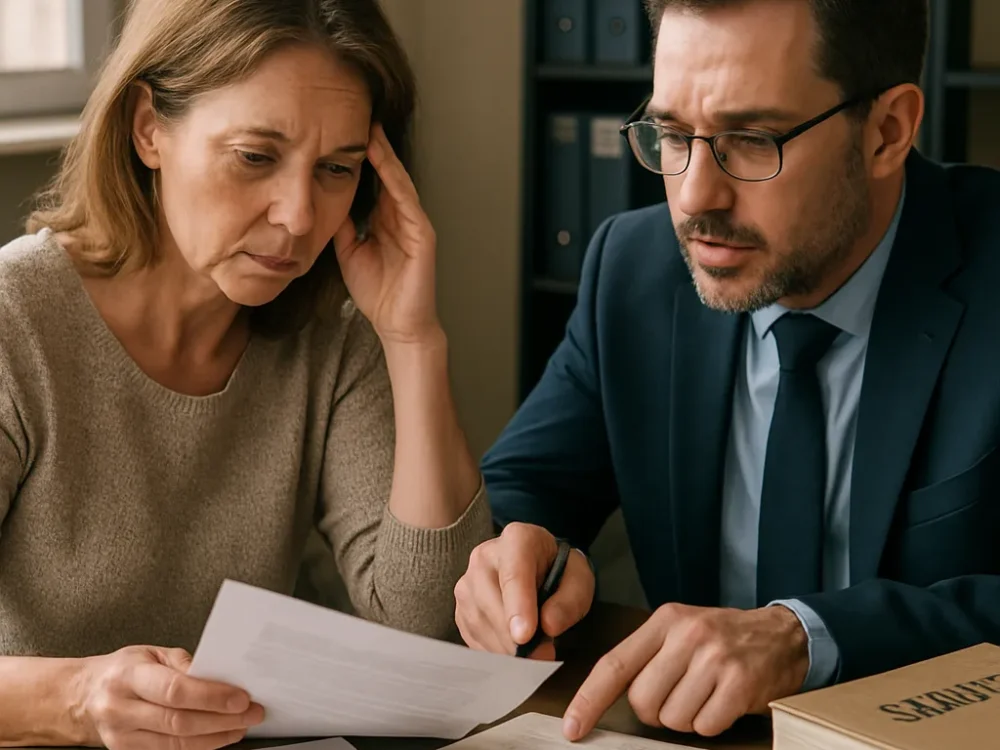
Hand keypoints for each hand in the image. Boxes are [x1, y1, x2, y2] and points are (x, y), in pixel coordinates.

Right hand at [76, 645, 263, 749]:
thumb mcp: (150, 652)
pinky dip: (199, 747)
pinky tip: (219, 737)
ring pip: (176, 743)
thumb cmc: (122, 671)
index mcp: (128, 676)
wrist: (83, 697)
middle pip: (179, 721)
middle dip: (222, 719)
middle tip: (251, 713)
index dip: (211, 696)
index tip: (241, 697)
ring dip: (216, 737)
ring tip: (241, 727)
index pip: (175, 689)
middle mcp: (121, 708)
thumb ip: (182, 663)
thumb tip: (217, 673)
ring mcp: (122, 736)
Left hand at [334, 123, 439, 346]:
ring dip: (386, 156)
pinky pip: (408, 201)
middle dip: (373, 146)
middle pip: (387, 173)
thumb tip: (324, 198)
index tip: (340, 132)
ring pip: (398, 181)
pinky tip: (386, 164)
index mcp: (383, 220)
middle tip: (357, 116)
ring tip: (371, 131)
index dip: (358, 157)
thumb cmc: (376, 292)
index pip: (372, 180)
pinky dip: (397, 181)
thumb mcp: (348, 251)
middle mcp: (400, 217)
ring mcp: (414, 223)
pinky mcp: (423, 234)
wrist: (397, 324)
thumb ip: (342, 225)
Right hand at [454, 523, 595, 658]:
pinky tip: (513, 650)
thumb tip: (548, 627)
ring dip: (504, 647)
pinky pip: (472, 635)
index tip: (524, 637)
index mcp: (518, 539)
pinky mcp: (460, 606)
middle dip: (513, 637)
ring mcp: (467, 581)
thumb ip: (569, 601)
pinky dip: (493, 650)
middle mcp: (484, 556)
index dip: (518, 607)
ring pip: (478, 621)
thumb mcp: (579, 581)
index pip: (513, 575)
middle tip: (542, 656)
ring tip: (532, 654)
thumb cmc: (560, 572)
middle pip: (490, 600)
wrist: (539, 567)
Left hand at [562, 604, 808, 739]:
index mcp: (665, 621)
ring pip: (673, 718)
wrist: (784, 635)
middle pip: (642, 701)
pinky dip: (712, 724)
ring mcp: (715, 658)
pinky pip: (706, 726)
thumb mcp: (682, 632)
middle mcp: (687, 635)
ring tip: (707, 694)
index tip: (573, 727)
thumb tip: (610, 700)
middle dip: (656, 712)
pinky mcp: (740, 682)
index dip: (589, 699)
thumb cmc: (723, 639)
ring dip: (687, 718)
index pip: (615, 664)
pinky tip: (725, 703)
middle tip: (681, 695)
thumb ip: (649, 658)